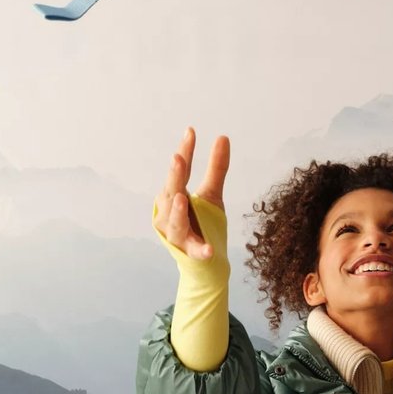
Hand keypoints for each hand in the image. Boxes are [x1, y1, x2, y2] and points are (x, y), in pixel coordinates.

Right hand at [154, 127, 229, 259]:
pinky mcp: (189, 253)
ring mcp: (177, 234)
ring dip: (177, 211)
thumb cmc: (202, 222)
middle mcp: (169, 213)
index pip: (180, 171)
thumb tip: (223, 136)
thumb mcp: (212, 193)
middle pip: (172, 192)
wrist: (205, 261)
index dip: (185, 152)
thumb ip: (217, 168)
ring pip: (174, 222)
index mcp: (175, 195)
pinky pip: (194, 251)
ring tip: (183, 198)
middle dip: (174, 177)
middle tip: (178, 159)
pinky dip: (200, 250)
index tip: (191, 132)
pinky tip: (208, 250)